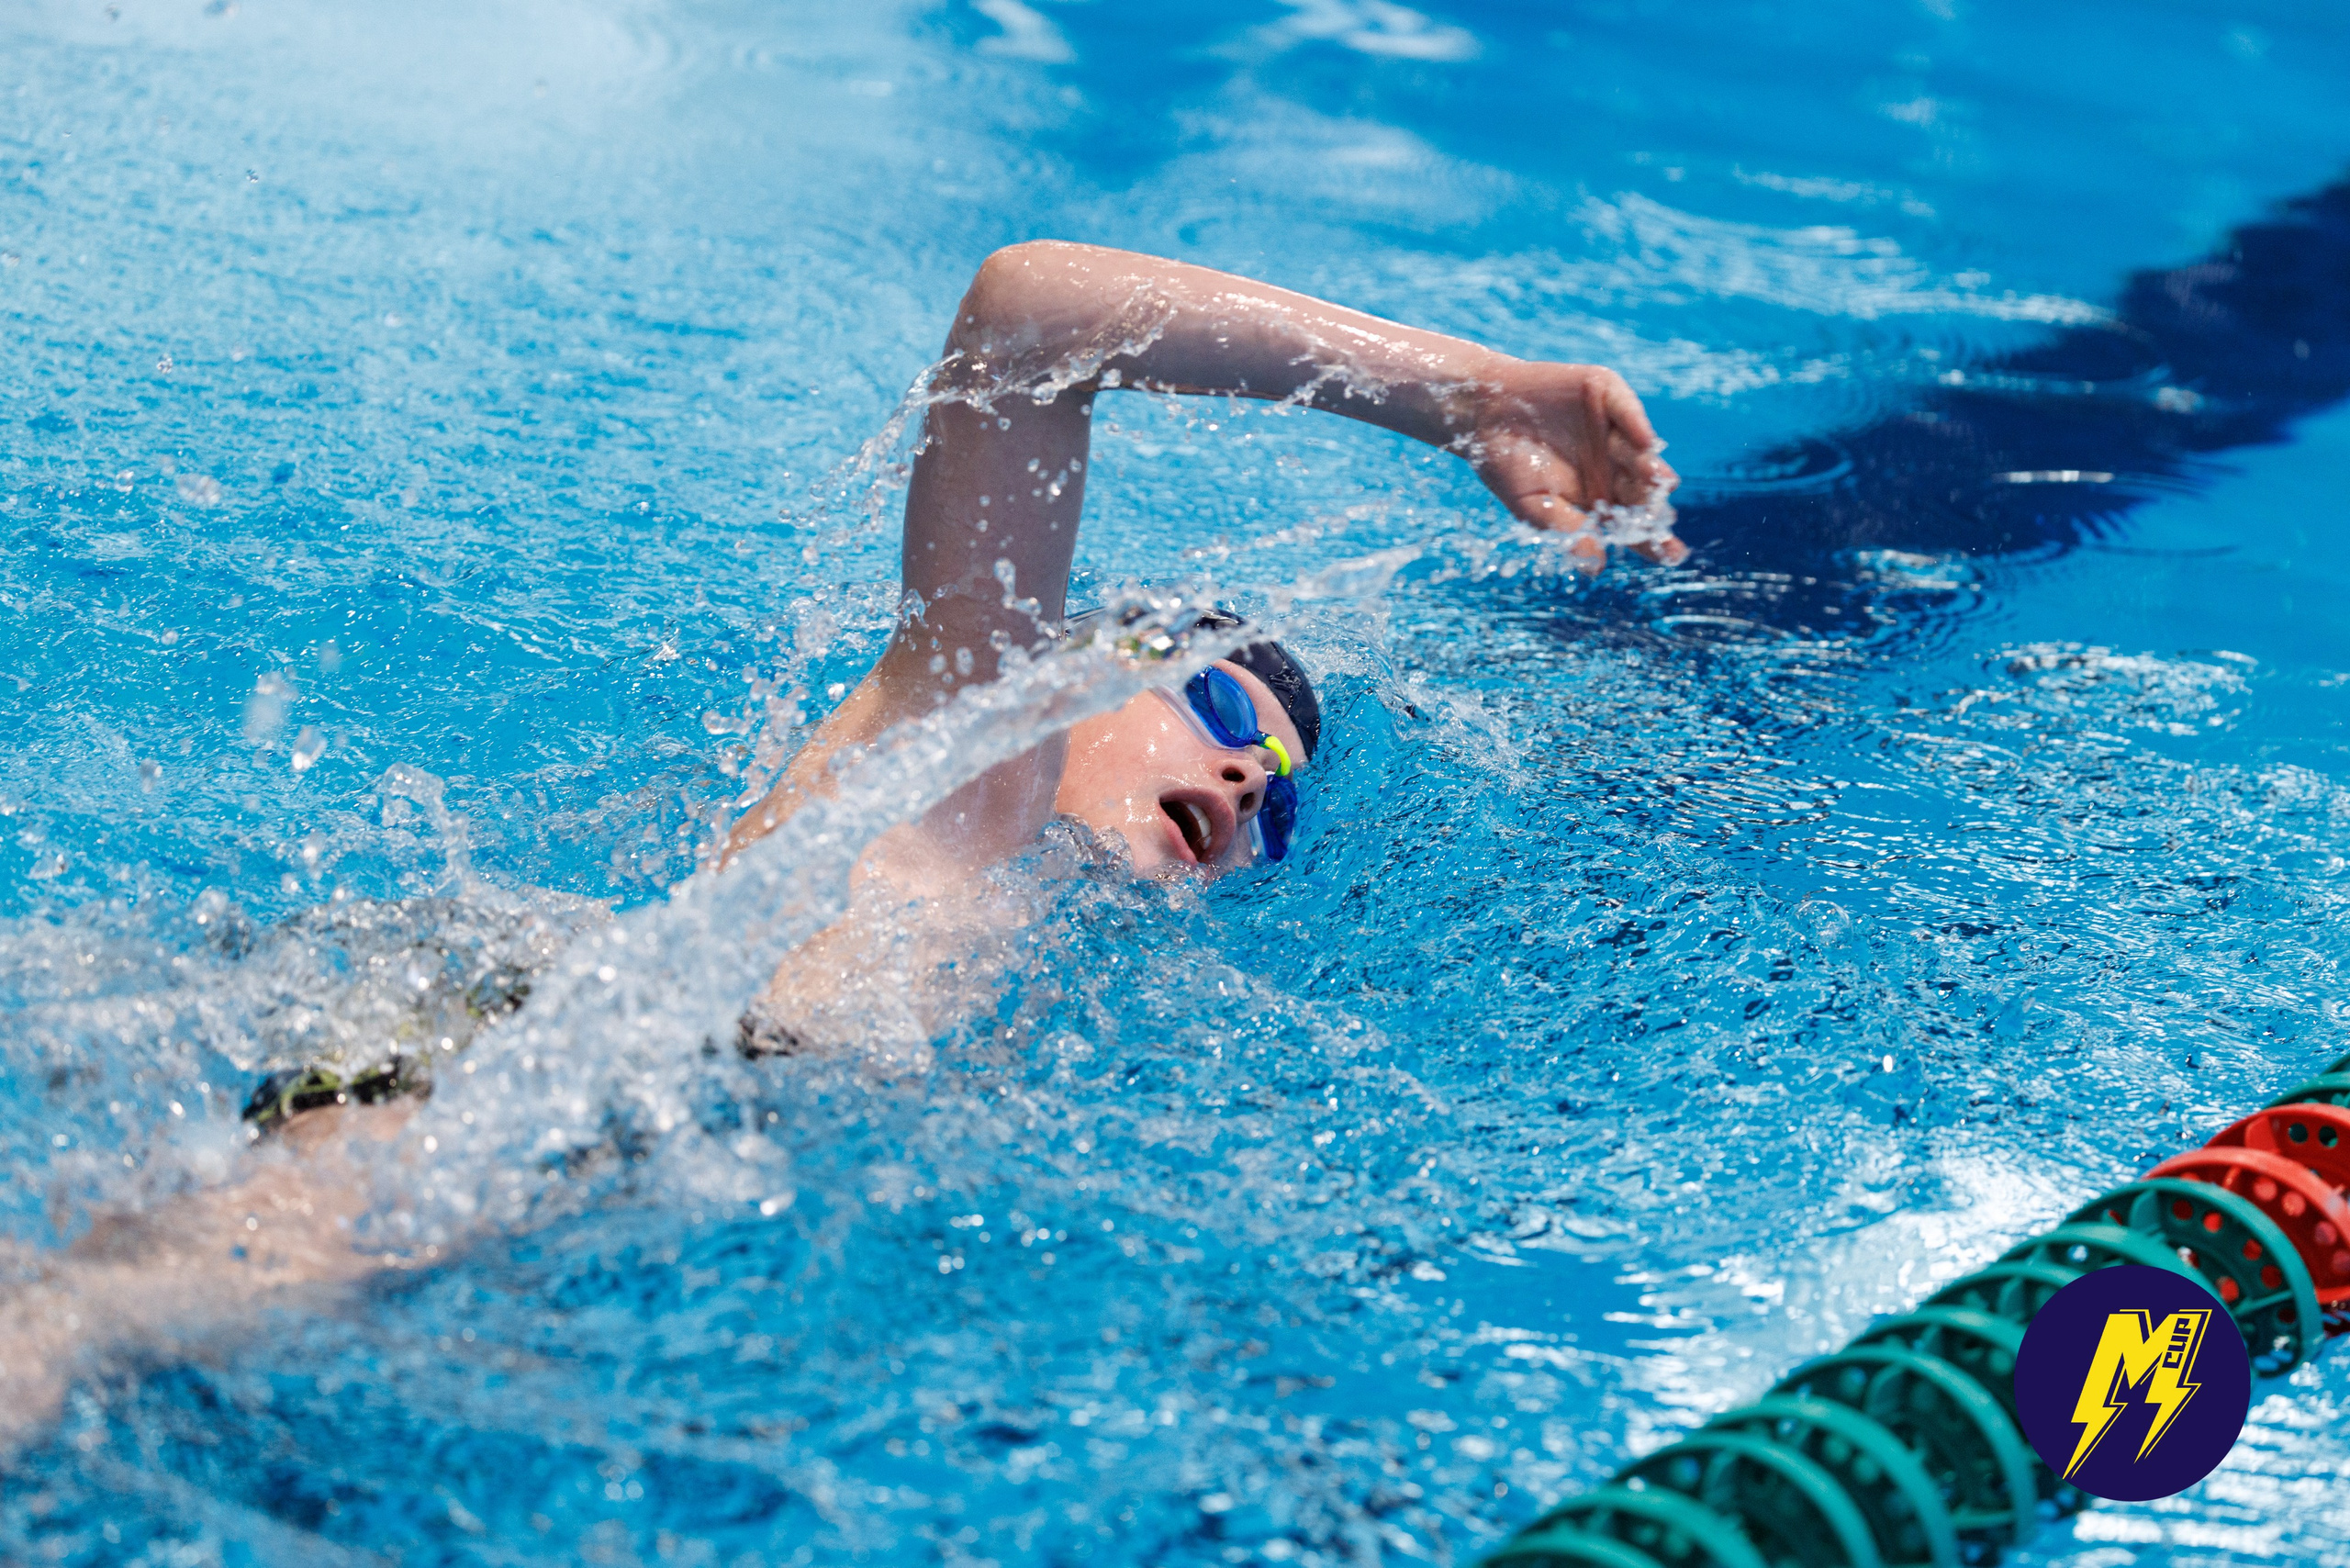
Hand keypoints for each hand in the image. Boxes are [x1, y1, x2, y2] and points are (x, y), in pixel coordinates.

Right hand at [1457, 358, 1683, 566]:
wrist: (1481, 413)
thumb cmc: (1505, 465)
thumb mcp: (1532, 506)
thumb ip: (1568, 530)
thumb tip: (1597, 567)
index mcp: (1601, 498)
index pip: (1633, 523)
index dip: (1654, 540)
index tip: (1672, 556)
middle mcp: (1614, 466)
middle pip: (1643, 490)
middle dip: (1655, 505)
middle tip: (1662, 520)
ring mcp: (1614, 430)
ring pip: (1641, 453)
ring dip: (1651, 468)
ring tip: (1659, 481)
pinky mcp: (1607, 395)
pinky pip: (1627, 411)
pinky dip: (1636, 423)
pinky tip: (1645, 441)